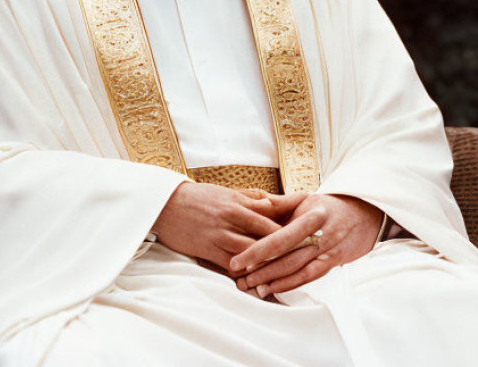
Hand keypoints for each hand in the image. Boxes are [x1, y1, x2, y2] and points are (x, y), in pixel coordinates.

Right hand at [152, 183, 305, 270]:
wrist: (165, 205)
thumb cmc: (198, 197)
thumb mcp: (226, 192)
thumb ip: (250, 198)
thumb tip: (273, 202)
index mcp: (239, 201)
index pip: (272, 214)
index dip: (292, 223)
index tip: (312, 231)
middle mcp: (233, 217)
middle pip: (268, 234)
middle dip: (289, 246)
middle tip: (310, 256)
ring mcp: (221, 234)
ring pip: (253, 252)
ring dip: (270, 265)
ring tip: (290, 275)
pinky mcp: (209, 250)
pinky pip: (231, 266)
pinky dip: (245, 276)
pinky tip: (258, 285)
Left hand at [229, 194, 382, 298]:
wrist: (362, 214)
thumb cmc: (327, 206)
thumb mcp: (306, 197)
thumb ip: (282, 202)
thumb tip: (259, 202)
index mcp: (311, 215)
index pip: (280, 237)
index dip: (257, 251)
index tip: (237, 260)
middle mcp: (321, 235)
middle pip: (286, 257)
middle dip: (260, 270)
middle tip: (238, 278)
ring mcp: (328, 251)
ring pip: (296, 270)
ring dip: (272, 281)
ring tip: (250, 286)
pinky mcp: (333, 262)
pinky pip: (309, 277)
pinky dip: (290, 284)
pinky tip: (272, 289)